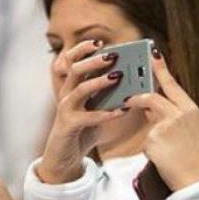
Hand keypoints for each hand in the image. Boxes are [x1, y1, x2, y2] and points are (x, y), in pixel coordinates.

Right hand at [39, 40, 127, 183]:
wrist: (65, 157)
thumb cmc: (83, 130)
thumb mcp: (97, 109)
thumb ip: (110, 96)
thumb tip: (134, 85)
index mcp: (71, 87)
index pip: (71, 61)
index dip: (82, 49)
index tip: (100, 41)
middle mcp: (65, 94)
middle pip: (75, 69)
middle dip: (94, 60)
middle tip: (113, 55)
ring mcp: (65, 109)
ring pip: (80, 89)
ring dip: (100, 81)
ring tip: (118, 76)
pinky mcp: (69, 125)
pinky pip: (88, 117)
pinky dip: (106, 113)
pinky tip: (122, 111)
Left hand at [125, 49, 198, 190]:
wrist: (197, 180)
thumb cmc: (193, 159)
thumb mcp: (188, 132)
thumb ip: (170, 117)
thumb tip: (150, 108)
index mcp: (190, 109)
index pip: (173, 84)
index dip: (161, 68)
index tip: (153, 52)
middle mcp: (180, 112)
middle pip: (154, 95)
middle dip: (139, 93)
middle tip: (128, 87)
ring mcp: (167, 123)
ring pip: (148, 114)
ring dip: (142, 118)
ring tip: (150, 134)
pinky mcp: (156, 137)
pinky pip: (147, 138)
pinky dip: (151, 148)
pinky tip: (162, 158)